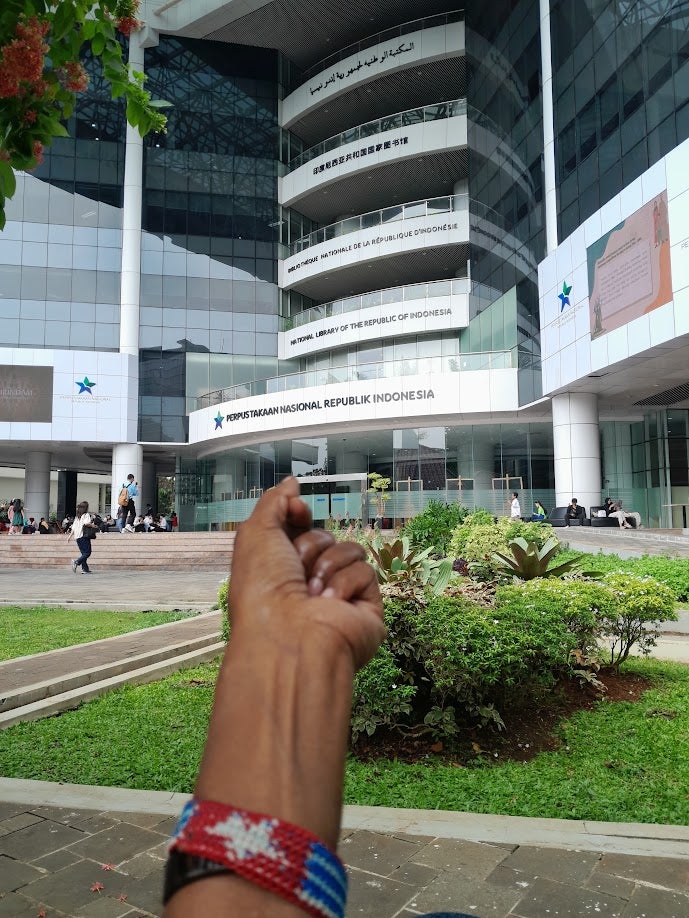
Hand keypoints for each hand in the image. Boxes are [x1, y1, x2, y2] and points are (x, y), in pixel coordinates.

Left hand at [229, 477, 384, 669]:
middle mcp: (307, 584)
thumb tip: (291, 484)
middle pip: (324, 537)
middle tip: (296, 567)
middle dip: (310, 545)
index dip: (299, 515)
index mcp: (278, 570)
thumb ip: (274, 502)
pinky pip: (366, 572)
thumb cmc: (263, 590)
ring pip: (349, 551)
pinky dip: (345, 584)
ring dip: (328, 565)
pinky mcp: (366, 608)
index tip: (296, 511)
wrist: (289, 637)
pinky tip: (331, 605)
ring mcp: (339, 597)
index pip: (300, 529)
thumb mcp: (255, 534)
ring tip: (313, 593)